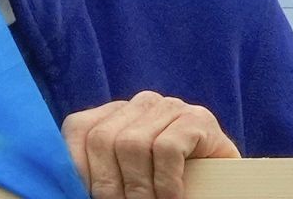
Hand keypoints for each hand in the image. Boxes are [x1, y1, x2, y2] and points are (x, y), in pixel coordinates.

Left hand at [61, 91, 239, 198]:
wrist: (226, 186)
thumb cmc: (170, 185)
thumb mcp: (128, 176)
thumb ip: (102, 172)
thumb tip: (66, 188)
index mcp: (116, 113)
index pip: (78, 129)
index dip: (79, 168)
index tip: (89, 197)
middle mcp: (141, 103)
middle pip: (102, 139)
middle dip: (110, 185)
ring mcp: (171, 107)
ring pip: (131, 144)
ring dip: (139, 188)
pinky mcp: (198, 119)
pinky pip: (167, 149)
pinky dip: (165, 182)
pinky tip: (172, 197)